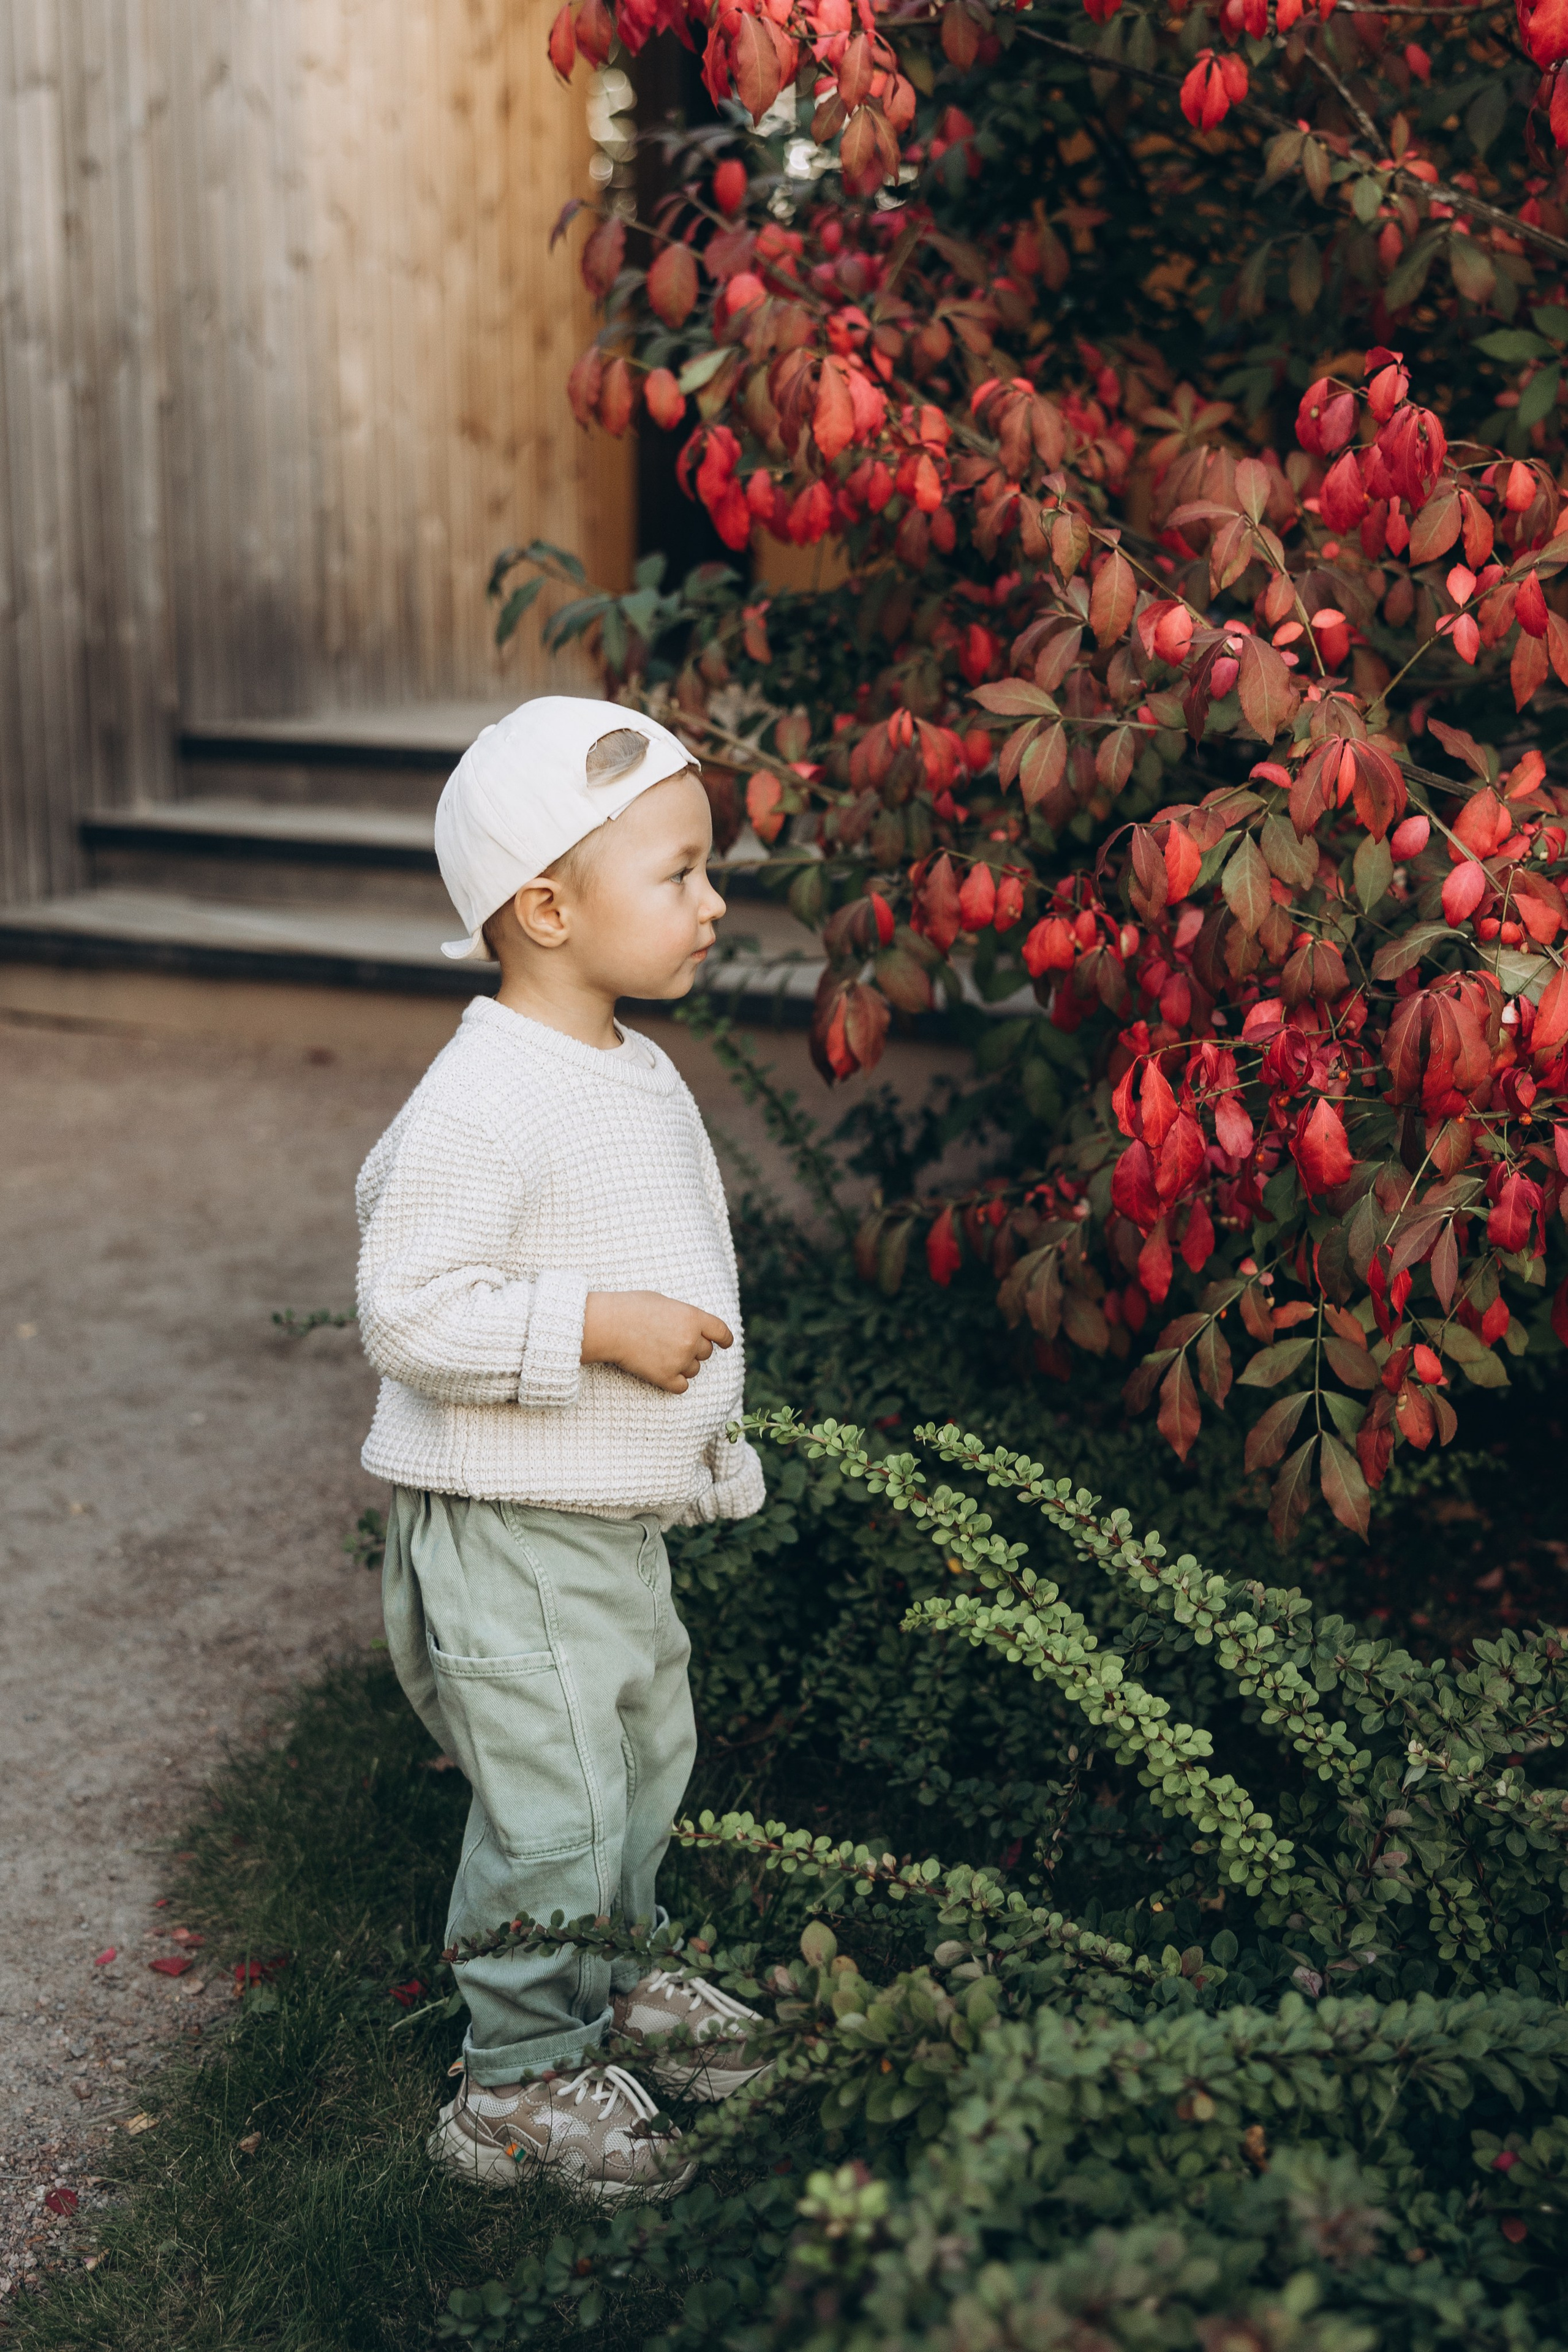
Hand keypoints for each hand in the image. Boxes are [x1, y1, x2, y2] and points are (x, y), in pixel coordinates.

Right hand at [581, 1291, 733, 1393]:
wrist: (608, 1325)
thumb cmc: (631, 1308)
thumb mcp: (665, 1302)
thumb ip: (684, 1316)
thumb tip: (693, 1327)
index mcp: (693, 1317)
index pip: (721, 1331)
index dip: (725, 1339)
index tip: (725, 1343)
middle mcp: (690, 1340)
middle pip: (706, 1352)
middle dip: (695, 1349)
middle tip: (674, 1343)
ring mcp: (679, 1360)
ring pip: (694, 1370)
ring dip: (684, 1365)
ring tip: (662, 1355)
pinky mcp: (665, 1377)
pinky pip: (682, 1386)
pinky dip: (676, 1382)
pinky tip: (664, 1373)